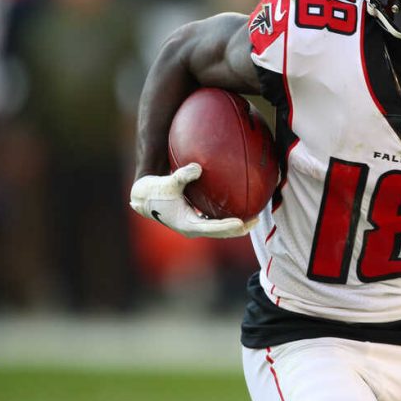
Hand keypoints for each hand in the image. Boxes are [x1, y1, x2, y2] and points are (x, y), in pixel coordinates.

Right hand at [129, 163, 256, 238]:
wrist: (144, 198)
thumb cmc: (155, 190)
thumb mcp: (168, 182)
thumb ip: (183, 175)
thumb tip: (198, 167)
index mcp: (187, 225)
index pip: (212, 228)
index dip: (228, 227)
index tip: (242, 223)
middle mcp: (193, 228)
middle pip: (221, 232)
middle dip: (239, 228)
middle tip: (257, 220)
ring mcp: (195, 226)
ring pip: (220, 229)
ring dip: (236, 225)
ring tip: (254, 217)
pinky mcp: (195, 220)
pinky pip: (215, 221)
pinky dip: (227, 217)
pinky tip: (239, 207)